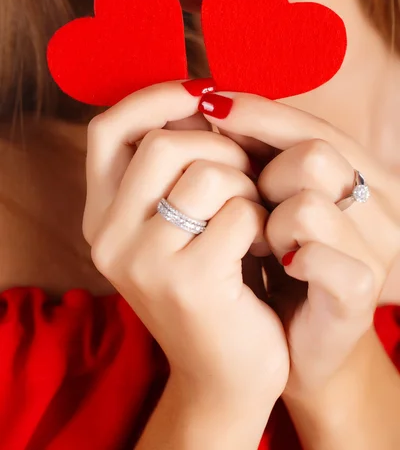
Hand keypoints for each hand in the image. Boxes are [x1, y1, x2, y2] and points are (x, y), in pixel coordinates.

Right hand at [83, 82, 288, 410]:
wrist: (226, 373)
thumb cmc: (212, 282)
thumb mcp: (176, 223)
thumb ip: (173, 167)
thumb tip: (204, 99)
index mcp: (102, 215)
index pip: (108, 128)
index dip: (154, 98)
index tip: (199, 94)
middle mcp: (109, 237)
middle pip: (163, 143)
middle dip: (220, 147)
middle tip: (245, 175)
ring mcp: (143, 262)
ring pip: (204, 172)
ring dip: (245, 185)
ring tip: (254, 215)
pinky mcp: (188, 282)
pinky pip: (237, 212)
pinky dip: (262, 219)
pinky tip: (263, 246)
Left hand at [199, 91, 399, 399]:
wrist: (291, 339)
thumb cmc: (275, 259)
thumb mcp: (269, 196)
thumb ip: (255, 152)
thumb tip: (213, 103)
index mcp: (362, 173)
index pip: (312, 127)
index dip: (260, 114)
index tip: (211, 103)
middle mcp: (382, 205)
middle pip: (315, 156)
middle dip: (267, 182)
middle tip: (254, 210)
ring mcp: (377, 249)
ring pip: (308, 205)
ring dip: (273, 226)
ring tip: (267, 248)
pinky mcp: (361, 290)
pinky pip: (314, 252)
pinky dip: (289, 257)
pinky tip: (284, 268)